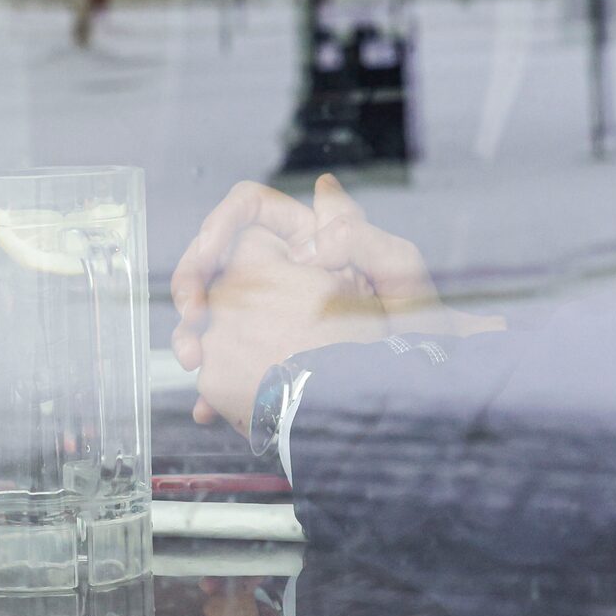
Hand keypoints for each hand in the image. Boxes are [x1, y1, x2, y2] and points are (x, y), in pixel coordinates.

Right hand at [172, 176, 494, 404]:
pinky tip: (208, 405)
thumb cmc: (420, 317)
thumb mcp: (399, 268)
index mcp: (305, 236)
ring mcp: (268, 316)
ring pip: (210, 314)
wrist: (424, 378)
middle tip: (193, 316)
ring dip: (191, 334)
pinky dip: (211, 385)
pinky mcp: (263, 358)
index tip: (209, 250)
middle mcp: (280, 270)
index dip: (220, 223)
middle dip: (193, 284)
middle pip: (214, 261)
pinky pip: (225, 364)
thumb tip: (311, 244)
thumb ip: (361, 238)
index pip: (247, 210)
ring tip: (194, 360)